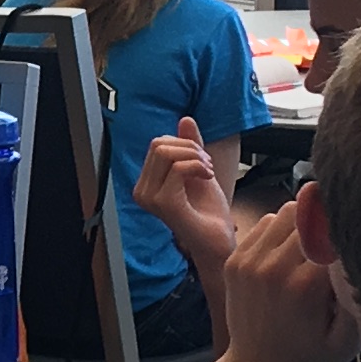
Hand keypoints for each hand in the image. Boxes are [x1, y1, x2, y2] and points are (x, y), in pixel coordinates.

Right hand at [133, 115, 235, 288]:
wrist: (218, 241)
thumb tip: (185, 119)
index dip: (184, 144)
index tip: (202, 161)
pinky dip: (198, 167)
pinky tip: (207, 178)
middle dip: (190, 147)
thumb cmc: (209, 213)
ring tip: (207, 171)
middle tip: (206, 165)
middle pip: (159, 144)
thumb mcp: (199, 169)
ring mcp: (150, 198)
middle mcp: (142, 192)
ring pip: (166, 152)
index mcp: (146, 184)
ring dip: (195, 157)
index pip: (157, 143)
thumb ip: (191, 146)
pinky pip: (178, 168)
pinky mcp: (163, 203)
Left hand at [209, 200, 357, 361]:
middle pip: (311, 214)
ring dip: (304, 225)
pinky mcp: (235, 259)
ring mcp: (249, 261)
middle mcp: (273, 267)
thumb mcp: (349, 339)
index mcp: (305, 285)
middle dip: (327, 227)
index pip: (335, 230)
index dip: (349, 234)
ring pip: (288, 212)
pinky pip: (266, 223)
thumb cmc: (312, 358)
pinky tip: (289, 259)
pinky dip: (281, 232)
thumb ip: (358, 293)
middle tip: (334, 252)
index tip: (357, 247)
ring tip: (312, 255)